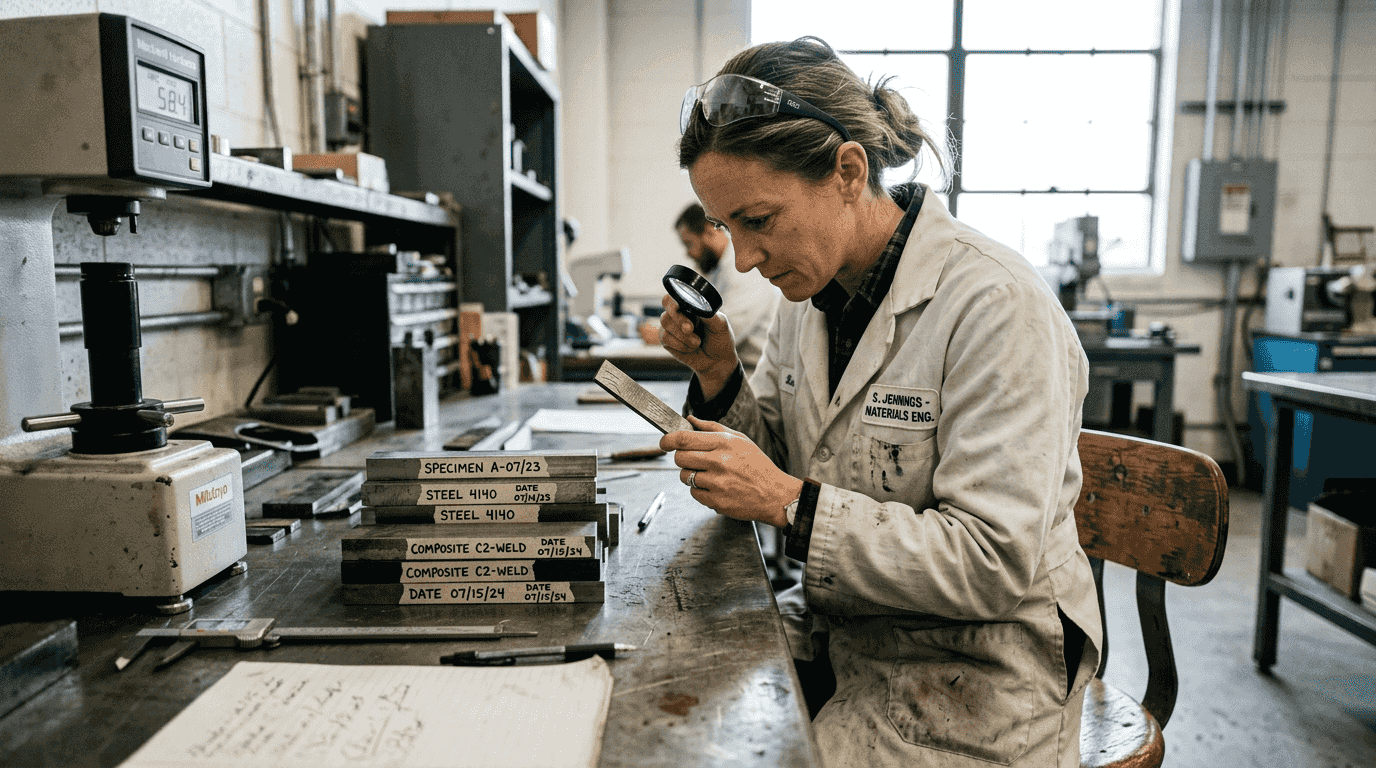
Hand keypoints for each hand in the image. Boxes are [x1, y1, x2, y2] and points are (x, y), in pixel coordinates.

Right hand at [658, 294, 738, 390]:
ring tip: (697, 343)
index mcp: (691, 306)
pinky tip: (690, 348)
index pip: (675, 295)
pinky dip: (680, 344)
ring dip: (682, 335)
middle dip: (679, 318)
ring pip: (665, 322)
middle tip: (690, 328)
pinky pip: (665, 338)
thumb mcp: (720, 324)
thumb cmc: (721, 340)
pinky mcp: (667, 341)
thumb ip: (708, 314)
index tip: (682, 308)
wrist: (718, 362)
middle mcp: (679, 314)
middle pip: (667, 306)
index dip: (675, 300)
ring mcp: (671, 327)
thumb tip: (697, 306)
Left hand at [659, 415, 802, 527]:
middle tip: (693, 460)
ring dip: (691, 475)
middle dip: (681, 458)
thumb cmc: (758, 466)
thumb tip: (690, 419)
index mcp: (724, 443)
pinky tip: (716, 487)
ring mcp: (716, 483)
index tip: (664, 442)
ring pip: (685, 477)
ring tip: (709, 475)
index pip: (684, 439)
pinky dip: (700, 491)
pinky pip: (694, 493)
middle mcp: (719, 462)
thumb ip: (712, 428)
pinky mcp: (715, 501)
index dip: (668, 440)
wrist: (774, 494)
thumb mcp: (740, 439)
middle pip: (680, 458)